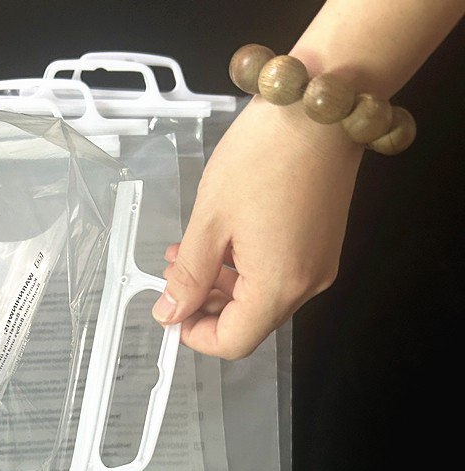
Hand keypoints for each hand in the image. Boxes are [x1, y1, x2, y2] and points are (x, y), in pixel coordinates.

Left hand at [153, 96, 363, 358]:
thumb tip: (171, 313)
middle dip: (204, 306)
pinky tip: (220, 242)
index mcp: (279, 285)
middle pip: (249, 323)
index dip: (195, 336)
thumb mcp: (210, 221)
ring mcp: (319, 264)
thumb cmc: (266, 153)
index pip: (234, 342)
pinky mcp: (322, 244)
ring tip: (188, 253)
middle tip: (173, 276)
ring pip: (261, 298)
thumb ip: (189, 276)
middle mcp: (307, 284)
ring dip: (220, 285)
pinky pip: (278, 274)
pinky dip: (245, 268)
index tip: (171, 315)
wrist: (319, 104)